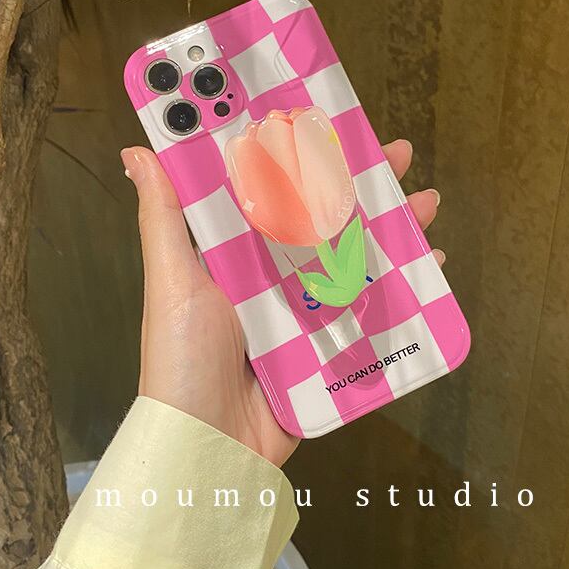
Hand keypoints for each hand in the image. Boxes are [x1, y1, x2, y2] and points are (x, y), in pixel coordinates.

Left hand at [121, 140, 443, 466]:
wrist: (212, 446)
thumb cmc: (183, 357)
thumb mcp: (172, 280)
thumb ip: (164, 218)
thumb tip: (139, 150)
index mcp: (236, 252)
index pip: (273, 190)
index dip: (301, 155)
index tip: (328, 121)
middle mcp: (273, 274)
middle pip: (325, 218)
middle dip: (363, 184)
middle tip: (397, 154)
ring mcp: (306, 308)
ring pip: (356, 255)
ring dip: (393, 226)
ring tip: (425, 202)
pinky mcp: (329, 343)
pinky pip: (371, 305)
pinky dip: (402, 284)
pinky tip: (430, 265)